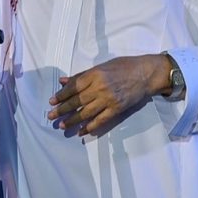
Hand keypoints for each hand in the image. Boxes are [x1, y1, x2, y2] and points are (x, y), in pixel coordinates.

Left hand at [46, 54, 168, 137]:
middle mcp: (100, 88)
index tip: (52, 101)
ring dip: (73, 120)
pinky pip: (101, 120)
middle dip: (62, 109)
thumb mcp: (101, 66)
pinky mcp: (117, 109)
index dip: (61, 95)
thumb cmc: (124, 66)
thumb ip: (82, 75)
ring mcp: (109, 99)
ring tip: (63, 126)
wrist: (146, 73)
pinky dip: (91, 126)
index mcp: (94, 75)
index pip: (73, 87)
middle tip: (51, 116)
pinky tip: (82, 131)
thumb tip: (63, 81)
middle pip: (77, 101)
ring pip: (86, 112)